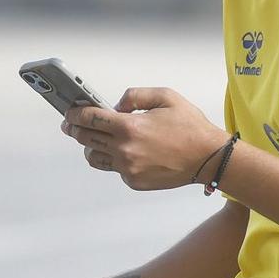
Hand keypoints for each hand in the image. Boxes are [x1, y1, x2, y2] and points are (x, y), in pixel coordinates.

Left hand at [62, 87, 227, 189]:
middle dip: (75, 128)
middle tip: (71, 124)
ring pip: (94, 157)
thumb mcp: (165, 97)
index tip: (69, 111)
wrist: (209, 158)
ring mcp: (128, 168)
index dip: (74, 113)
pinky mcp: (134, 181)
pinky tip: (124, 151)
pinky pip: (114, 169)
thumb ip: (135, 96)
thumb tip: (116, 105)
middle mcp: (124, 149)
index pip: (90, 118)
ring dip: (89, 147)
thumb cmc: (190, 128)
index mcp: (130, 126)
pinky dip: (114, 159)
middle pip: (85, 138)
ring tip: (94, 139)